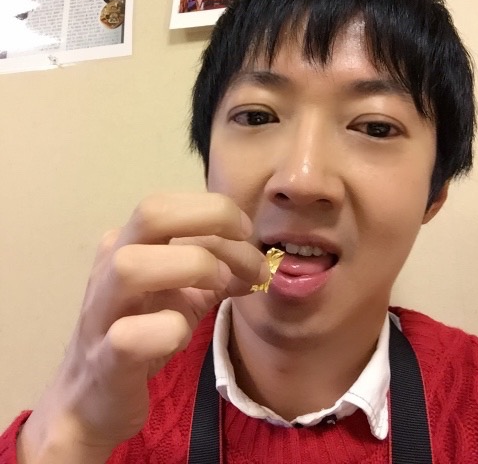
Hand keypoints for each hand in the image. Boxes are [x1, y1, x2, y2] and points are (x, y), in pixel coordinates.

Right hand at [18, 193, 267, 462]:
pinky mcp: (104, 359)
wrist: (94, 397)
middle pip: (151, 213)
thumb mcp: (186, 295)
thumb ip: (221, 273)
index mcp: (131, 242)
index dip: (217, 210)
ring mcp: (102, 310)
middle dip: (211, 219)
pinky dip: (168, 330)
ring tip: (220, 288)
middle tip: (246, 255)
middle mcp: (111, 264)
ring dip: (192, 268)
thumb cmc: (144, 333)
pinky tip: (182, 335)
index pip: (171, 203)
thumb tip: (261, 264)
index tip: (248, 235)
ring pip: (131, 265)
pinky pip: (129, 336)